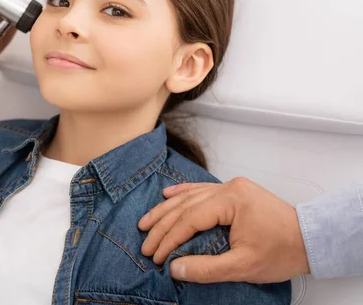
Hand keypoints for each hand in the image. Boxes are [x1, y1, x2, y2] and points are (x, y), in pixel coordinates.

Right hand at [138, 178, 309, 283]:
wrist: (310, 239)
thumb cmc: (282, 251)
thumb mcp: (244, 266)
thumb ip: (207, 268)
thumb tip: (175, 268)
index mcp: (232, 201)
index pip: (189, 219)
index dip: (169, 238)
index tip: (156, 254)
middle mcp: (229, 188)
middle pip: (185, 205)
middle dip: (162, 225)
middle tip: (145, 242)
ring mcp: (232, 188)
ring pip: (189, 196)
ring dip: (166, 210)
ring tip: (146, 222)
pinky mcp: (235, 192)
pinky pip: (202, 190)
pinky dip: (183, 194)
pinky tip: (168, 195)